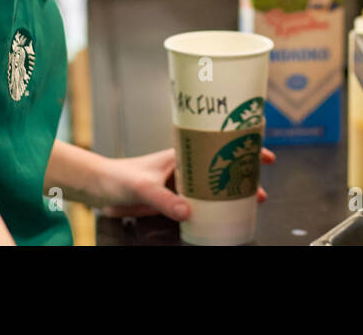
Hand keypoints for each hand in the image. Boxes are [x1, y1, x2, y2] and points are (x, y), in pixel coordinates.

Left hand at [96, 147, 275, 220]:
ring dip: (230, 194)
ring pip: (212, 186)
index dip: (242, 146)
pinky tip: (222, 218)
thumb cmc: (118, 176)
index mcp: (182, 152)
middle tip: (260, 191)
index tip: (263, 154)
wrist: (99, 188)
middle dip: (242, 176)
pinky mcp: (173, 200)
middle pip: (221, 167)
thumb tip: (188, 213)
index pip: (218, 144)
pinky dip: (213, 208)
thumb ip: (165, 200)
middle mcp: (185, 165)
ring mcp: (180, 183)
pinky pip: (199, 203)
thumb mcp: (144, 187)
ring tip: (248, 206)